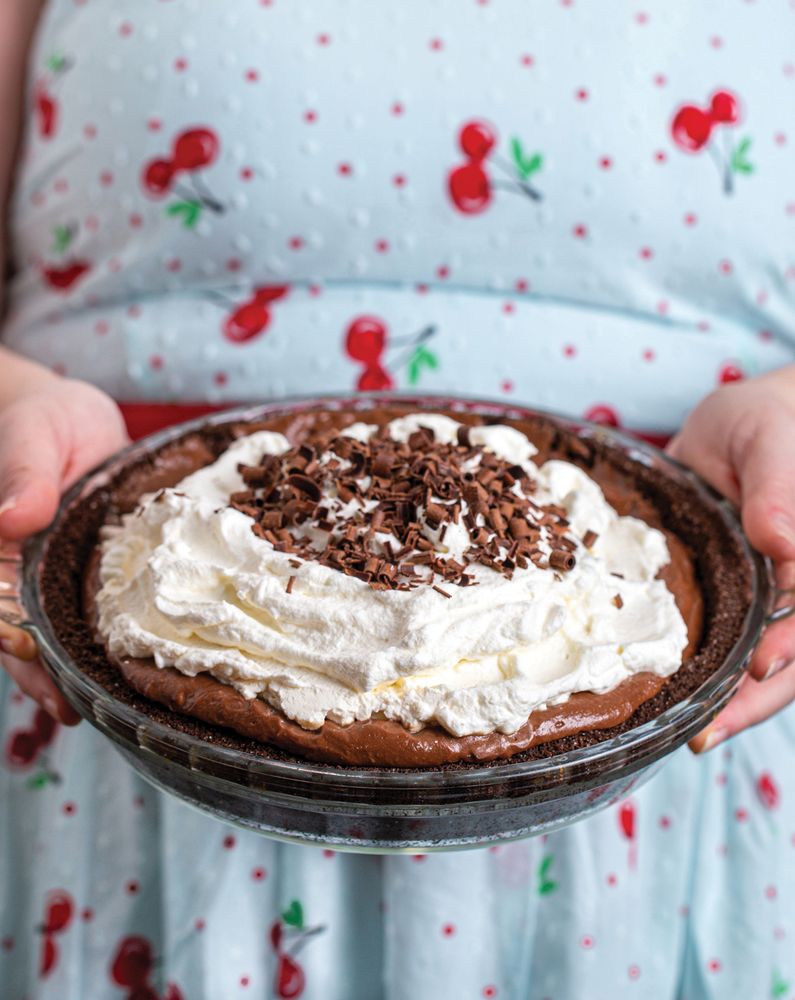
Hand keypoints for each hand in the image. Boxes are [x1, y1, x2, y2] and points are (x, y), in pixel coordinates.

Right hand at [0, 378, 127, 723]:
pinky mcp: (91, 574)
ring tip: (98, 708)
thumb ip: (24, 472)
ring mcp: (55, 575)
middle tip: (68, 708)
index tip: (30, 662)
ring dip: (70, 668)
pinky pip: (94, 612)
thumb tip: (14, 517)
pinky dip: (107, 640)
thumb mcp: (34, 433)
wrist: (80, 418)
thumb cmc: (47, 419)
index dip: (10, 636)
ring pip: (56, 629)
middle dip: (40, 671)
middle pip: (19, 628)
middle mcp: (21, 568)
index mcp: (0, 542)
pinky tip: (131, 667)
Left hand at [667, 367, 794, 751]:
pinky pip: (730, 645)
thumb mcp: (768, 439)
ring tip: (695, 735)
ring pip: (769, 662)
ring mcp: (770, 598)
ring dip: (737, 701)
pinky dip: (711, 677)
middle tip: (710, 730)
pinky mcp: (733, 600)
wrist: (733, 424)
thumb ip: (778, 488)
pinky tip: (678, 703)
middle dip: (760, 696)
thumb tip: (784, 542)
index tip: (762, 662)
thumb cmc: (764, 422)